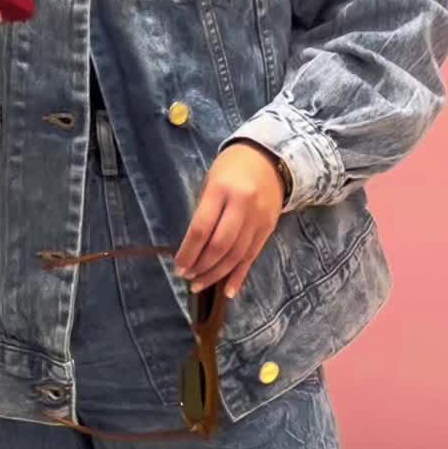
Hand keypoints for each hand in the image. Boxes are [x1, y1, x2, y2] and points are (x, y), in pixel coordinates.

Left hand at [174, 144, 285, 299]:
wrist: (269, 157)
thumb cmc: (231, 168)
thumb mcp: (211, 182)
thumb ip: (204, 213)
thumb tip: (192, 248)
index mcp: (222, 190)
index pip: (202, 228)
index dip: (188, 252)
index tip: (178, 266)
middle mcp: (243, 206)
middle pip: (220, 246)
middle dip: (201, 266)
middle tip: (187, 277)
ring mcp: (259, 218)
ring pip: (237, 255)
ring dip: (217, 275)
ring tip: (199, 285)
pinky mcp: (268, 228)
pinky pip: (252, 257)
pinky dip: (239, 276)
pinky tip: (227, 291)